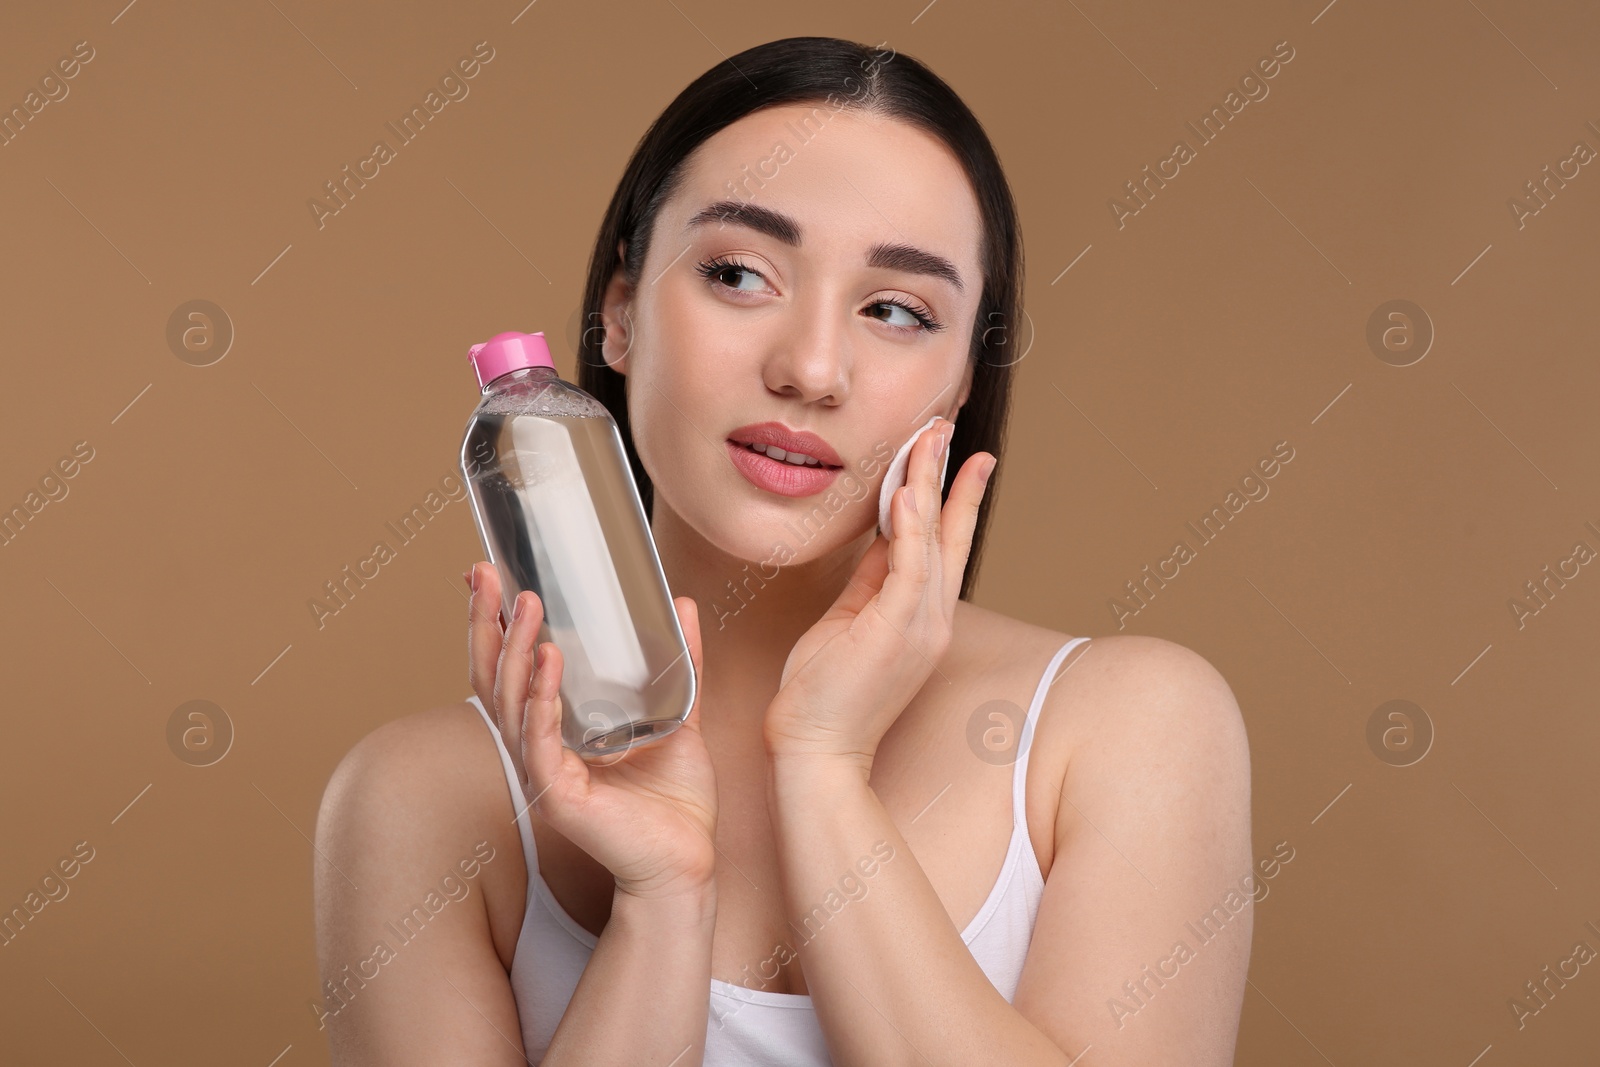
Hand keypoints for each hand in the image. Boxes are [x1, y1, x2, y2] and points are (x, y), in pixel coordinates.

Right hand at [465, 563, 718, 899]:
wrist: (689, 858)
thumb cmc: (676, 800)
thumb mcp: (677, 714)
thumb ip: (680, 663)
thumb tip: (682, 603)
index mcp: (555, 730)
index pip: (508, 669)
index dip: (492, 625)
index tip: (486, 575)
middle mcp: (537, 748)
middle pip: (492, 679)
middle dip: (485, 624)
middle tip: (484, 574)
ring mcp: (543, 772)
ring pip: (509, 703)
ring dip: (513, 649)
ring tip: (525, 603)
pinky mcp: (559, 795)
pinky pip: (539, 740)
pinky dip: (540, 697)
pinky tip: (546, 659)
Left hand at [762, 417, 995, 766]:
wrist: (817, 750)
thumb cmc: (825, 693)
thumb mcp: (850, 621)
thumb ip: (871, 578)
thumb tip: (881, 533)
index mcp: (922, 616)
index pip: (944, 543)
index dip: (953, 496)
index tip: (961, 455)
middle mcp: (933, 618)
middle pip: (948, 532)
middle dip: (948, 474)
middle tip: (947, 425)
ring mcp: (920, 626)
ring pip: (932, 540)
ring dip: (930, 485)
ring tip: (929, 439)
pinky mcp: (896, 632)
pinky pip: (908, 568)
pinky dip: (909, 528)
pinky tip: (904, 494)